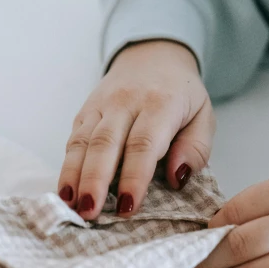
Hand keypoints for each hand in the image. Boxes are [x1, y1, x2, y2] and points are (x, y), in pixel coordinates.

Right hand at [58, 40, 213, 218]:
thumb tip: (177, 177)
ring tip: (71, 206)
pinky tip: (65, 192)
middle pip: (105, 143)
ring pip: (83, 142)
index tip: (127, 207)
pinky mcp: (84, 111)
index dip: (133, 178)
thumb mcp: (204, 117)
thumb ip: (196, 148)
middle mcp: (126, 101)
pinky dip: (67, 168)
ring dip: (74, 176)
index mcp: (161, 103)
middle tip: (90, 212)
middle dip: (95, 181)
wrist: (153, 55)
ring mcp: (101, 105)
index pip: (143, 144)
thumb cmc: (182, 96)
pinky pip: (73, 140)